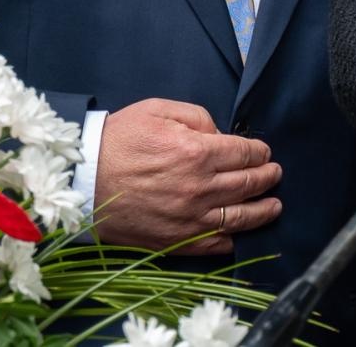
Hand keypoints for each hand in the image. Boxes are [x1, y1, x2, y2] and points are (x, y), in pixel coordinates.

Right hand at [94, 98, 282, 255]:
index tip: (264, 152)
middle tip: (275, 174)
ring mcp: (188, 218)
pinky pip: (213, 245)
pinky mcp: (174, 241)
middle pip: (248, 184)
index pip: (245, 153)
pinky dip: (232, 240)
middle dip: (267, 177)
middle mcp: (199, 188)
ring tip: (274, 205)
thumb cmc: (118, 140)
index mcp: (197, 152)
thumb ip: (197, 117)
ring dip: (263, 211)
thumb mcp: (158, 110)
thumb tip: (220, 135)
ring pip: (240, 217)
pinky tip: (241, 234)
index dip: (260, 152)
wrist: (81, 180)